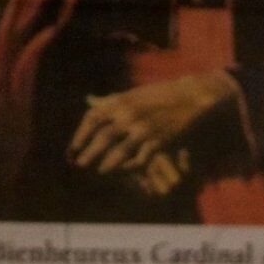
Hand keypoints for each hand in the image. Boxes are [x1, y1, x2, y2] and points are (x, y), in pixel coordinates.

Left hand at [69, 70, 236, 182]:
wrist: (190, 98)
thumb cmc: (160, 94)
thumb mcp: (132, 93)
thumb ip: (110, 100)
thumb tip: (89, 100)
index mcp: (120, 102)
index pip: (92, 119)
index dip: (79, 135)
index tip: (73, 147)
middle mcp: (129, 115)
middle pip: (102, 138)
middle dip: (88, 153)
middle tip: (80, 163)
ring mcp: (143, 129)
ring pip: (119, 152)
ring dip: (106, 163)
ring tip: (99, 170)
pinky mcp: (158, 141)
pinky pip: (139, 159)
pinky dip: (130, 166)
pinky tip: (124, 169)